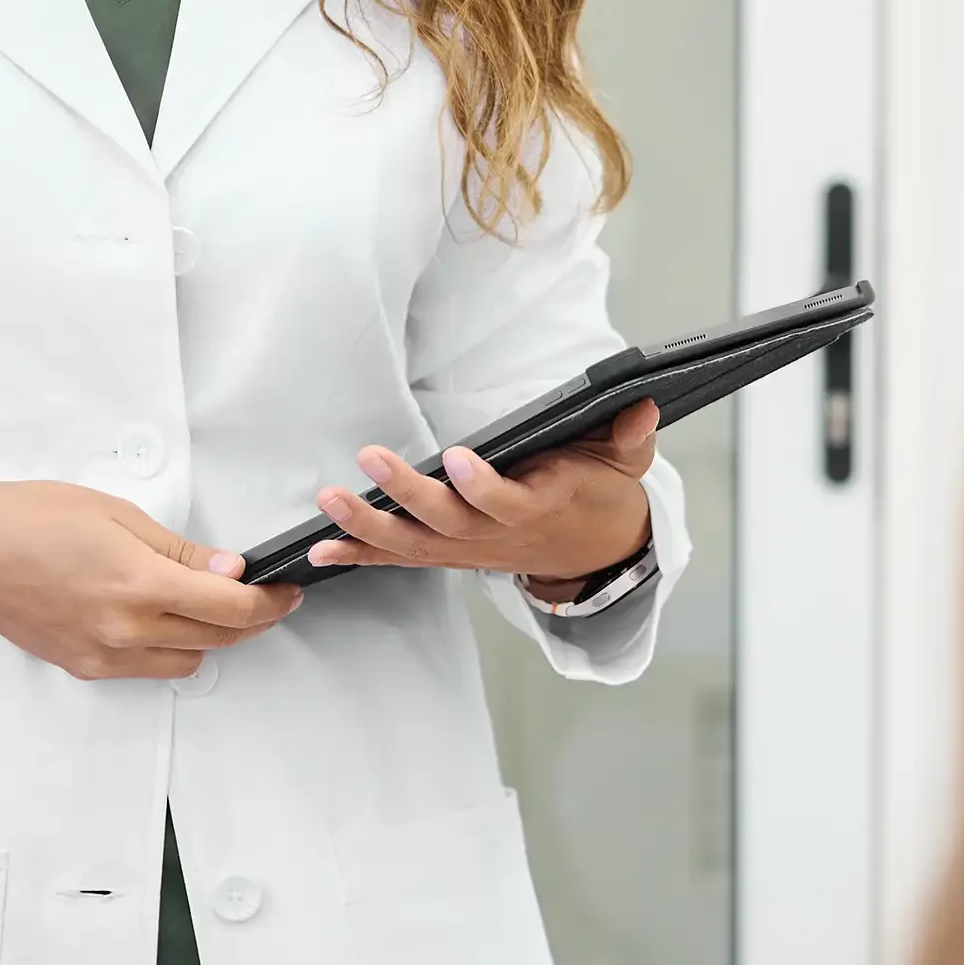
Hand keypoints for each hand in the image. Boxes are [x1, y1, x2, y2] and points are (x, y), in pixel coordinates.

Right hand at [0, 475, 302, 681]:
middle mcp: (127, 630)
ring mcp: (105, 657)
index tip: (286, 589)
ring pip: (187, 662)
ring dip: (211, 638)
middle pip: (218, 640)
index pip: (231, 609)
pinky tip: (161, 619)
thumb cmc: (34, 517)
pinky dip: (169, 649)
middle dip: (251, 620)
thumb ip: (179, 549)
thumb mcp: (116, 514)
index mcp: (140, 583)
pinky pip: (147, 670)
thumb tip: (230, 569)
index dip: (270, 602)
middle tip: (264, 596)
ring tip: (209, 604)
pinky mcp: (84, 668)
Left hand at [306, 399, 659, 593]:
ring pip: (416, 544)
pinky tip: (322, 547)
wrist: (594, 551)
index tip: (458, 457)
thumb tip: (640, 406)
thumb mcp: (626, 461)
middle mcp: (500, 533)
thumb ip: (631, 435)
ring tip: (330, 501)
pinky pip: (401, 559)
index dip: (484, 486)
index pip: (510, 502)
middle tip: (370, 459)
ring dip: (368, 526)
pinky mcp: (450, 554)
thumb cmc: (598, 493)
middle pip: (449, 523)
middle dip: (407, 494)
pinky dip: (361, 554)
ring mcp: (471, 548)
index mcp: (543, 504)